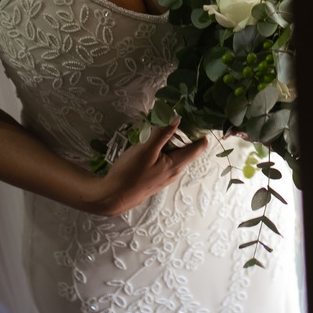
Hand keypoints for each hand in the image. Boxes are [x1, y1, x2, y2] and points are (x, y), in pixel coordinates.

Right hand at [87, 119, 207, 216]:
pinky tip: (152, 142)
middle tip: (176, 116)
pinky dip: (163, 148)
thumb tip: (178, 118)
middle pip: (188, 149)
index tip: (196, 116)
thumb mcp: (146, 150)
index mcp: (177, 164)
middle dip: (184, 133)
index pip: (200, 147)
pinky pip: (165, 159)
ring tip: (162, 126)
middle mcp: (175, 171)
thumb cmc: (130, 174)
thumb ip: (162, 133)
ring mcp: (165, 175)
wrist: (112, 197)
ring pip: (175, 153)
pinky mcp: (155, 176)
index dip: (200, 131)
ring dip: (172, 140)